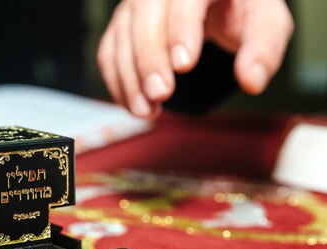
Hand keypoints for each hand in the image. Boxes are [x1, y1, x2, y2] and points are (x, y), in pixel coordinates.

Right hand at [97, 0, 293, 118]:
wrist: (217, 6)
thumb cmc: (241, 13)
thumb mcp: (265, 24)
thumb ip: (263, 49)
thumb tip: (252, 82)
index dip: (181, 29)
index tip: (184, 65)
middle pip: (144, 14)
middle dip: (149, 58)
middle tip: (161, 94)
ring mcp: (136, 4)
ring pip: (121, 35)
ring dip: (130, 77)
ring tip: (147, 111)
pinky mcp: (122, 25)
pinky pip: (109, 52)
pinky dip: (118, 82)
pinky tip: (135, 106)